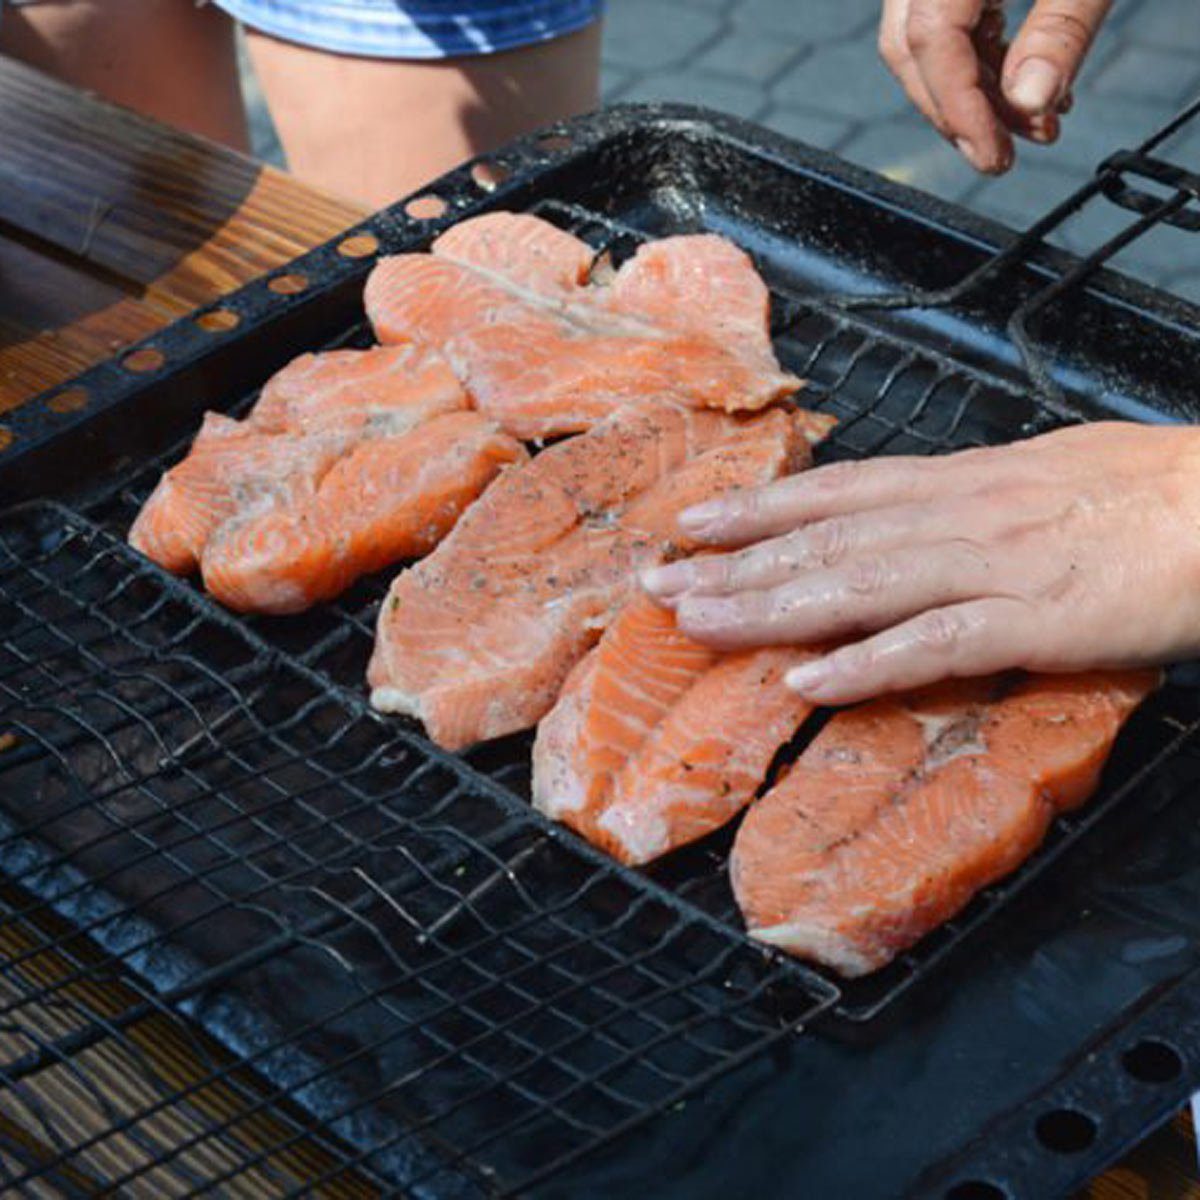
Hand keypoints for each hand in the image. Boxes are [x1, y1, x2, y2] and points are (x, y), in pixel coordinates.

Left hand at [641, 423, 1199, 703]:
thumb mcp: (1050, 471)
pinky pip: (937, 644)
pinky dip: (867, 663)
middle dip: (734, 561)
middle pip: (827, 539)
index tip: (695, 520)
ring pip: (860, 583)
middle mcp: (963, 514)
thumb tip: (923, 509)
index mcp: (967, 480)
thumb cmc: (1158, 488)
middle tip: (656, 580)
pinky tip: (808, 680)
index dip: (759, 507)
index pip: (839, 490)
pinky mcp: (1040, 619)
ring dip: (773, 606)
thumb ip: (978, 495)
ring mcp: (996, 565)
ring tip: (699, 622)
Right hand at [878, 0, 1110, 172]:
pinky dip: (980, 56)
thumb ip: (1061, 30)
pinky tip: (1023, 83)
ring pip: (922, 37)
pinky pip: (947, 15)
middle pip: (909, 45)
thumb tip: (1027, 104)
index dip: (959, 108)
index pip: (930, 39)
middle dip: (956, 111)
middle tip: (1000, 155)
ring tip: (1033, 121)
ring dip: (973, 90)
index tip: (992, 157)